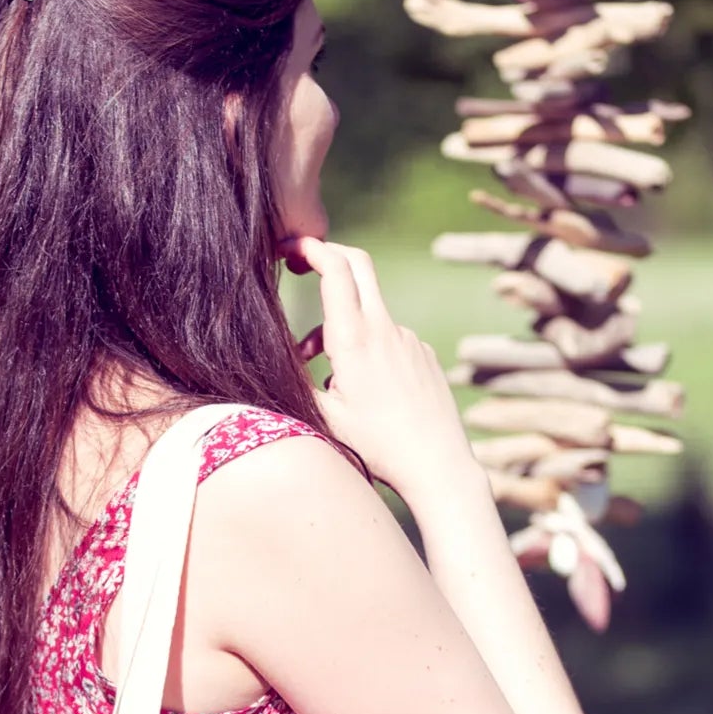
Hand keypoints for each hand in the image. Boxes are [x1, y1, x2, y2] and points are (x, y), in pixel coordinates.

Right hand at [279, 234, 474, 500]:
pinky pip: (389, 338)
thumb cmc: (379, 447)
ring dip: (341, 326)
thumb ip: (296, 381)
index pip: (336, 269)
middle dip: (328, 256)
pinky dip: (368, 348)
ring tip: (325, 373)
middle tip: (303, 264)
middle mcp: (385, 329)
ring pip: (368, 312)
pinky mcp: (424, 354)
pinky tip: (366, 390)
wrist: (438, 465)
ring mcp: (409, 339)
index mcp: (355, 339)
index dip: (311, 248)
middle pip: (358, 265)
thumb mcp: (325, 418)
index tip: (290, 248)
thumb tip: (274, 361)